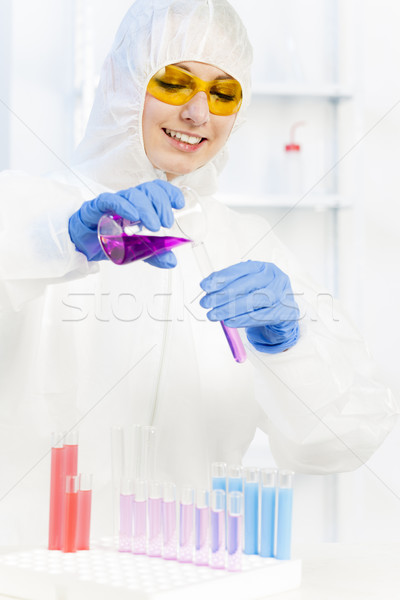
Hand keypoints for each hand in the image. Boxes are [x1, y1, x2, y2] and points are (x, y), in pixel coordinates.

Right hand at [68, 179, 184, 265]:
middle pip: (147, 190)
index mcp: (139, 204)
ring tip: (155, 226)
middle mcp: (127, 200)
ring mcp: (113, 203)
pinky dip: (124, 206)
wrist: (81, 245)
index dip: (169, 192)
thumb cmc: (108, 239)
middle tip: (167, 222)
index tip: (179, 203)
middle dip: (161, 203)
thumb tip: (171, 261)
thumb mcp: (136, 249)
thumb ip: (154, 254)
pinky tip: (133, 217)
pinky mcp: (96, 208)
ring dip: (147, 209)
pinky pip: (110, 200)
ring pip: (132, 195)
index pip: (156, 189)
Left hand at [199, 260, 299, 353]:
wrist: (282, 314)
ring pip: (253, 301)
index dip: (221, 278)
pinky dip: (242, 320)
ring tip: (214, 314)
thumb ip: (228, 284)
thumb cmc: (261, 298)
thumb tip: (207, 286)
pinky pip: (260, 317)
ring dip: (230, 309)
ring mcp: (282, 295)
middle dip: (223, 295)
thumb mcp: (246, 287)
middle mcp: (275, 278)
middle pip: (247, 285)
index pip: (241, 270)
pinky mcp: (284, 312)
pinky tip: (229, 321)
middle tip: (206, 302)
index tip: (205, 286)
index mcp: (263, 268)